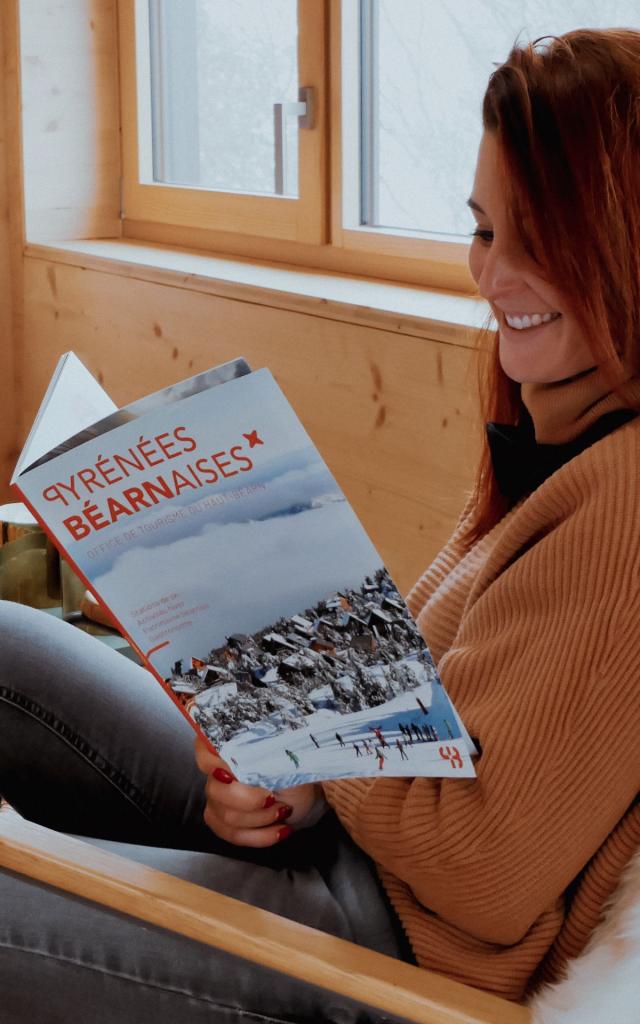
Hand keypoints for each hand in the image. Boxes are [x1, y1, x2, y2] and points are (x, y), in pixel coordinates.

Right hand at [194, 735, 321, 847]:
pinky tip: (280, 830)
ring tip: (282, 811)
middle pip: (215, 790)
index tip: (232, 774)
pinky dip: (261, 836)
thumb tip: (257, 759)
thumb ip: (267, 757)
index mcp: (230, 748)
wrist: (302, 794)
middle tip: (274, 798)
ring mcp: (217, 799)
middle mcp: (218, 773)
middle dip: (249, 800)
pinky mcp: (223, 823)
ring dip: (260, 818)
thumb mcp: (285, 760)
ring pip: (226, 816)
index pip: (204, 749)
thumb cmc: (293, 771)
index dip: (211, 762)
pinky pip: (234, 835)